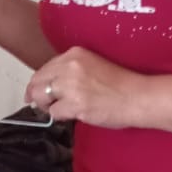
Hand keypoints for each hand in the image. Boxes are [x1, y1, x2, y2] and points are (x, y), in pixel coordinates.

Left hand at [26, 48, 145, 128]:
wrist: (138, 97)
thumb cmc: (122, 85)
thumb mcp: (93, 65)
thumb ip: (71, 70)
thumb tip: (50, 84)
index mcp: (75, 53)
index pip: (45, 68)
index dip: (38, 82)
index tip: (33, 90)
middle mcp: (70, 66)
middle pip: (37, 82)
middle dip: (35, 95)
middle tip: (39, 105)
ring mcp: (71, 85)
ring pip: (41, 98)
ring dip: (49, 107)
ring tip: (65, 109)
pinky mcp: (74, 104)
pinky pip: (54, 113)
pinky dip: (61, 117)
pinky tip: (75, 114)